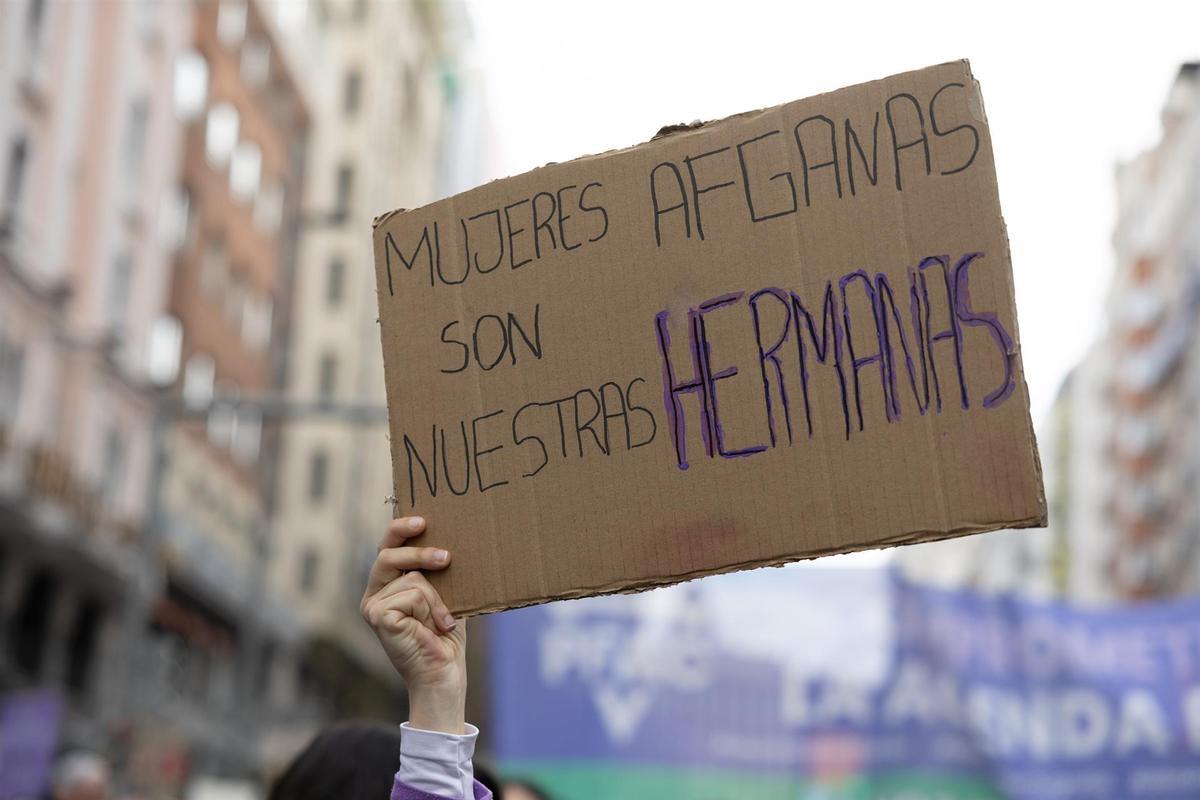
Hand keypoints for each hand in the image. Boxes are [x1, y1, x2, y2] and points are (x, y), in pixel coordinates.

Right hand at [361, 516, 466, 732]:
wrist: (443, 673)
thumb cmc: (445, 635)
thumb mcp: (443, 594)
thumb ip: (435, 572)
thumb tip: (448, 540)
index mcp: (387, 585)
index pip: (387, 547)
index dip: (400, 529)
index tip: (422, 520)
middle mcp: (374, 593)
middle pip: (390, 554)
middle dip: (421, 554)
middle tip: (447, 558)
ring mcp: (372, 605)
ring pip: (412, 578)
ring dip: (437, 599)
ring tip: (444, 621)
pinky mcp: (376, 615)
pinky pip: (412, 594)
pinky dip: (431, 609)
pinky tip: (433, 628)